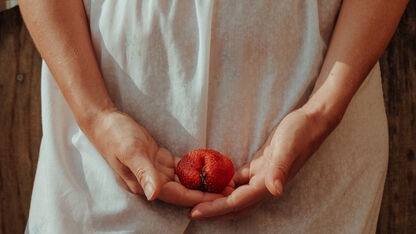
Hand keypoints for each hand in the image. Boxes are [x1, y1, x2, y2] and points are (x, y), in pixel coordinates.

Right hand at [85, 110, 222, 205]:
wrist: (104, 121)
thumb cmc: (115, 136)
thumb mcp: (131, 151)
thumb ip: (144, 173)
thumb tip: (154, 195)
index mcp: (145, 183)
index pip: (178, 195)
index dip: (201, 197)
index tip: (222, 197)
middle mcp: (152, 181)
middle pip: (185, 191)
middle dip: (208, 191)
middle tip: (231, 188)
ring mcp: (156, 171)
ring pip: (185, 180)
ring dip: (204, 181)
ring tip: (225, 179)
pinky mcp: (158, 160)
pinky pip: (180, 167)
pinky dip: (194, 168)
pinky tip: (209, 167)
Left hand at [190, 108, 335, 218]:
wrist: (312, 121)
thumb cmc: (300, 132)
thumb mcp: (288, 147)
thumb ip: (281, 169)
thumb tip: (276, 191)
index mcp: (267, 183)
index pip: (237, 202)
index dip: (215, 209)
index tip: (194, 212)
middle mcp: (264, 184)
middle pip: (235, 205)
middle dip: (213, 211)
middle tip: (190, 212)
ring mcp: (263, 176)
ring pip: (236, 195)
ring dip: (219, 200)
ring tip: (198, 200)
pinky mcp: (261, 165)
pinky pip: (240, 180)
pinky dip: (227, 184)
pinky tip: (215, 182)